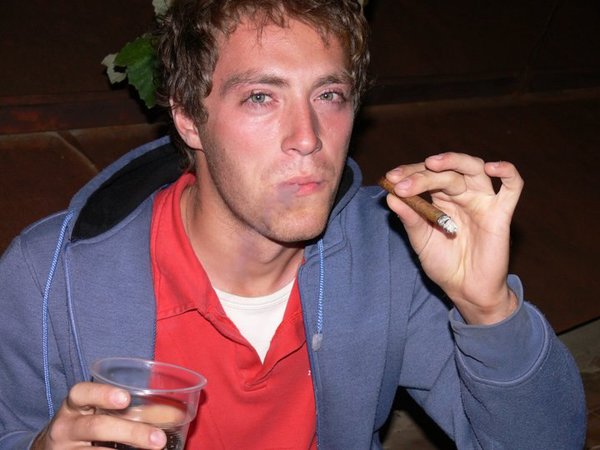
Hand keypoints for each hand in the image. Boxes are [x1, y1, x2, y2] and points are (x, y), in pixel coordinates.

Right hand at [31, 382, 166, 448]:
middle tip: (158, 439)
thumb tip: (178, 414)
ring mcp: (65, 449)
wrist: (53, 449)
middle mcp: (66, 426)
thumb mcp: (104, 412)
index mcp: (74, 405)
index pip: (80, 393)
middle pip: (96, 426)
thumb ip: (137, 411)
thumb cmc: (88, 422)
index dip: (101, 393)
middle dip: (131, 432)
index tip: (124, 398)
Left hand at [383, 152, 522, 324]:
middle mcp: (461, 195)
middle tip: (403, 183)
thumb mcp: (421, 241)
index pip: (425, 175)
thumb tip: (391, 197)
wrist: (465, 290)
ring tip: (433, 163)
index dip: (409, 173)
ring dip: (454, 161)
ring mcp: (482, 201)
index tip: (390, 179)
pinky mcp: (501, 213)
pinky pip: (512, 187)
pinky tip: (492, 167)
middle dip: (422, 174)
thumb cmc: (443, 264)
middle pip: (445, 172)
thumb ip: (410, 219)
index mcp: (440, 198)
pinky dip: (507, 171)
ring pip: (474, 169)